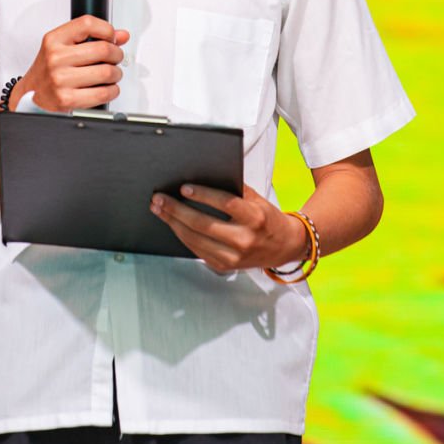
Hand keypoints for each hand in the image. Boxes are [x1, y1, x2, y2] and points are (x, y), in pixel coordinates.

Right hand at [16, 15, 129, 112]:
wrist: (29, 96)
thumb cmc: (48, 71)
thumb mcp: (62, 47)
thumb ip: (91, 37)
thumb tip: (121, 35)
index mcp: (54, 40)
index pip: (87, 24)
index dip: (107, 30)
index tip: (111, 37)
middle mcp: (55, 58)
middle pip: (103, 49)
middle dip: (116, 54)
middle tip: (115, 58)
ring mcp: (60, 79)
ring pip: (107, 72)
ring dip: (116, 74)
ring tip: (110, 74)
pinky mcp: (67, 99)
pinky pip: (103, 93)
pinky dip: (112, 91)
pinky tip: (107, 88)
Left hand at [150, 184, 308, 273]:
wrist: (284, 247)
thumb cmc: (268, 218)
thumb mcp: (257, 200)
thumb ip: (235, 190)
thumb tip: (203, 177)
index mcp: (255, 218)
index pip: (225, 204)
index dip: (203, 195)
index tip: (183, 188)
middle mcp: (245, 239)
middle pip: (203, 224)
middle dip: (177, 210)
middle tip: (159, 199)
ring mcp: (234, 256)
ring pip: (195, 240)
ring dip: (173, 223)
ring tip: (159, 210)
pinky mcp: (225, 266)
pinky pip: (197, 250)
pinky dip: (182, 236)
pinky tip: (172, 224)